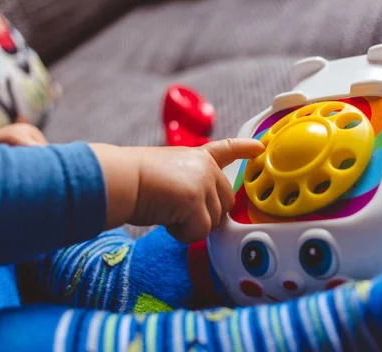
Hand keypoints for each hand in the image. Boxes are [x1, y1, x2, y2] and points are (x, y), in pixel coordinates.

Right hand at [91, 138, 264, 243]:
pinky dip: (182, 233)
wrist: (122, 179)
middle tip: (177, 211)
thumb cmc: (136, 179)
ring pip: (214, 221)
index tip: (259, 147)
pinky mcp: (196, 200)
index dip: (244, 149)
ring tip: (167, 210)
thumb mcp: (170, 174)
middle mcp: (206, 167)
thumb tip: (204, 216)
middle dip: (205, 215)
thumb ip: (192, 186)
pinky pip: (200, 231)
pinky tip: (167, 219)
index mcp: (198, 157)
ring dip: (191, 225)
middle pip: (225, 203)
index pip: (227, 149)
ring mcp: (203, 182)